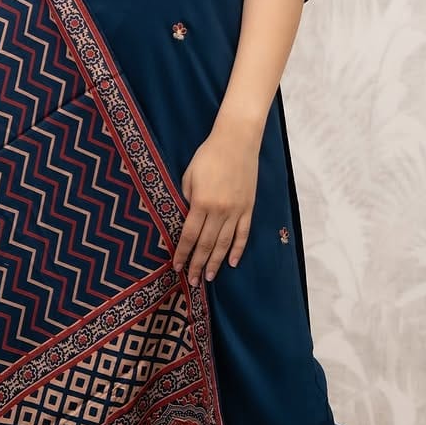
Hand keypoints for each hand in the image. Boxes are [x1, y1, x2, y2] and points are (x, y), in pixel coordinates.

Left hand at [173, 132, 259, 285]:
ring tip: (210, 277)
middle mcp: (219, 211)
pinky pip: (243, 234)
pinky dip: (238, 249)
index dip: (183, 253)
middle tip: (192, 282)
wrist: (236, 142)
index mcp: (201, 203)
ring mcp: (236, 211)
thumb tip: (186, 219)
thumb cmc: (208, 155)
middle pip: (207, 244)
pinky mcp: (248, 208)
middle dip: (198, 264)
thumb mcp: (189, 176)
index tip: (177, 267)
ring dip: (216, 262)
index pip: (190, 236)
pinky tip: (232, 262)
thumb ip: (187, 199)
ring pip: (225, 244)